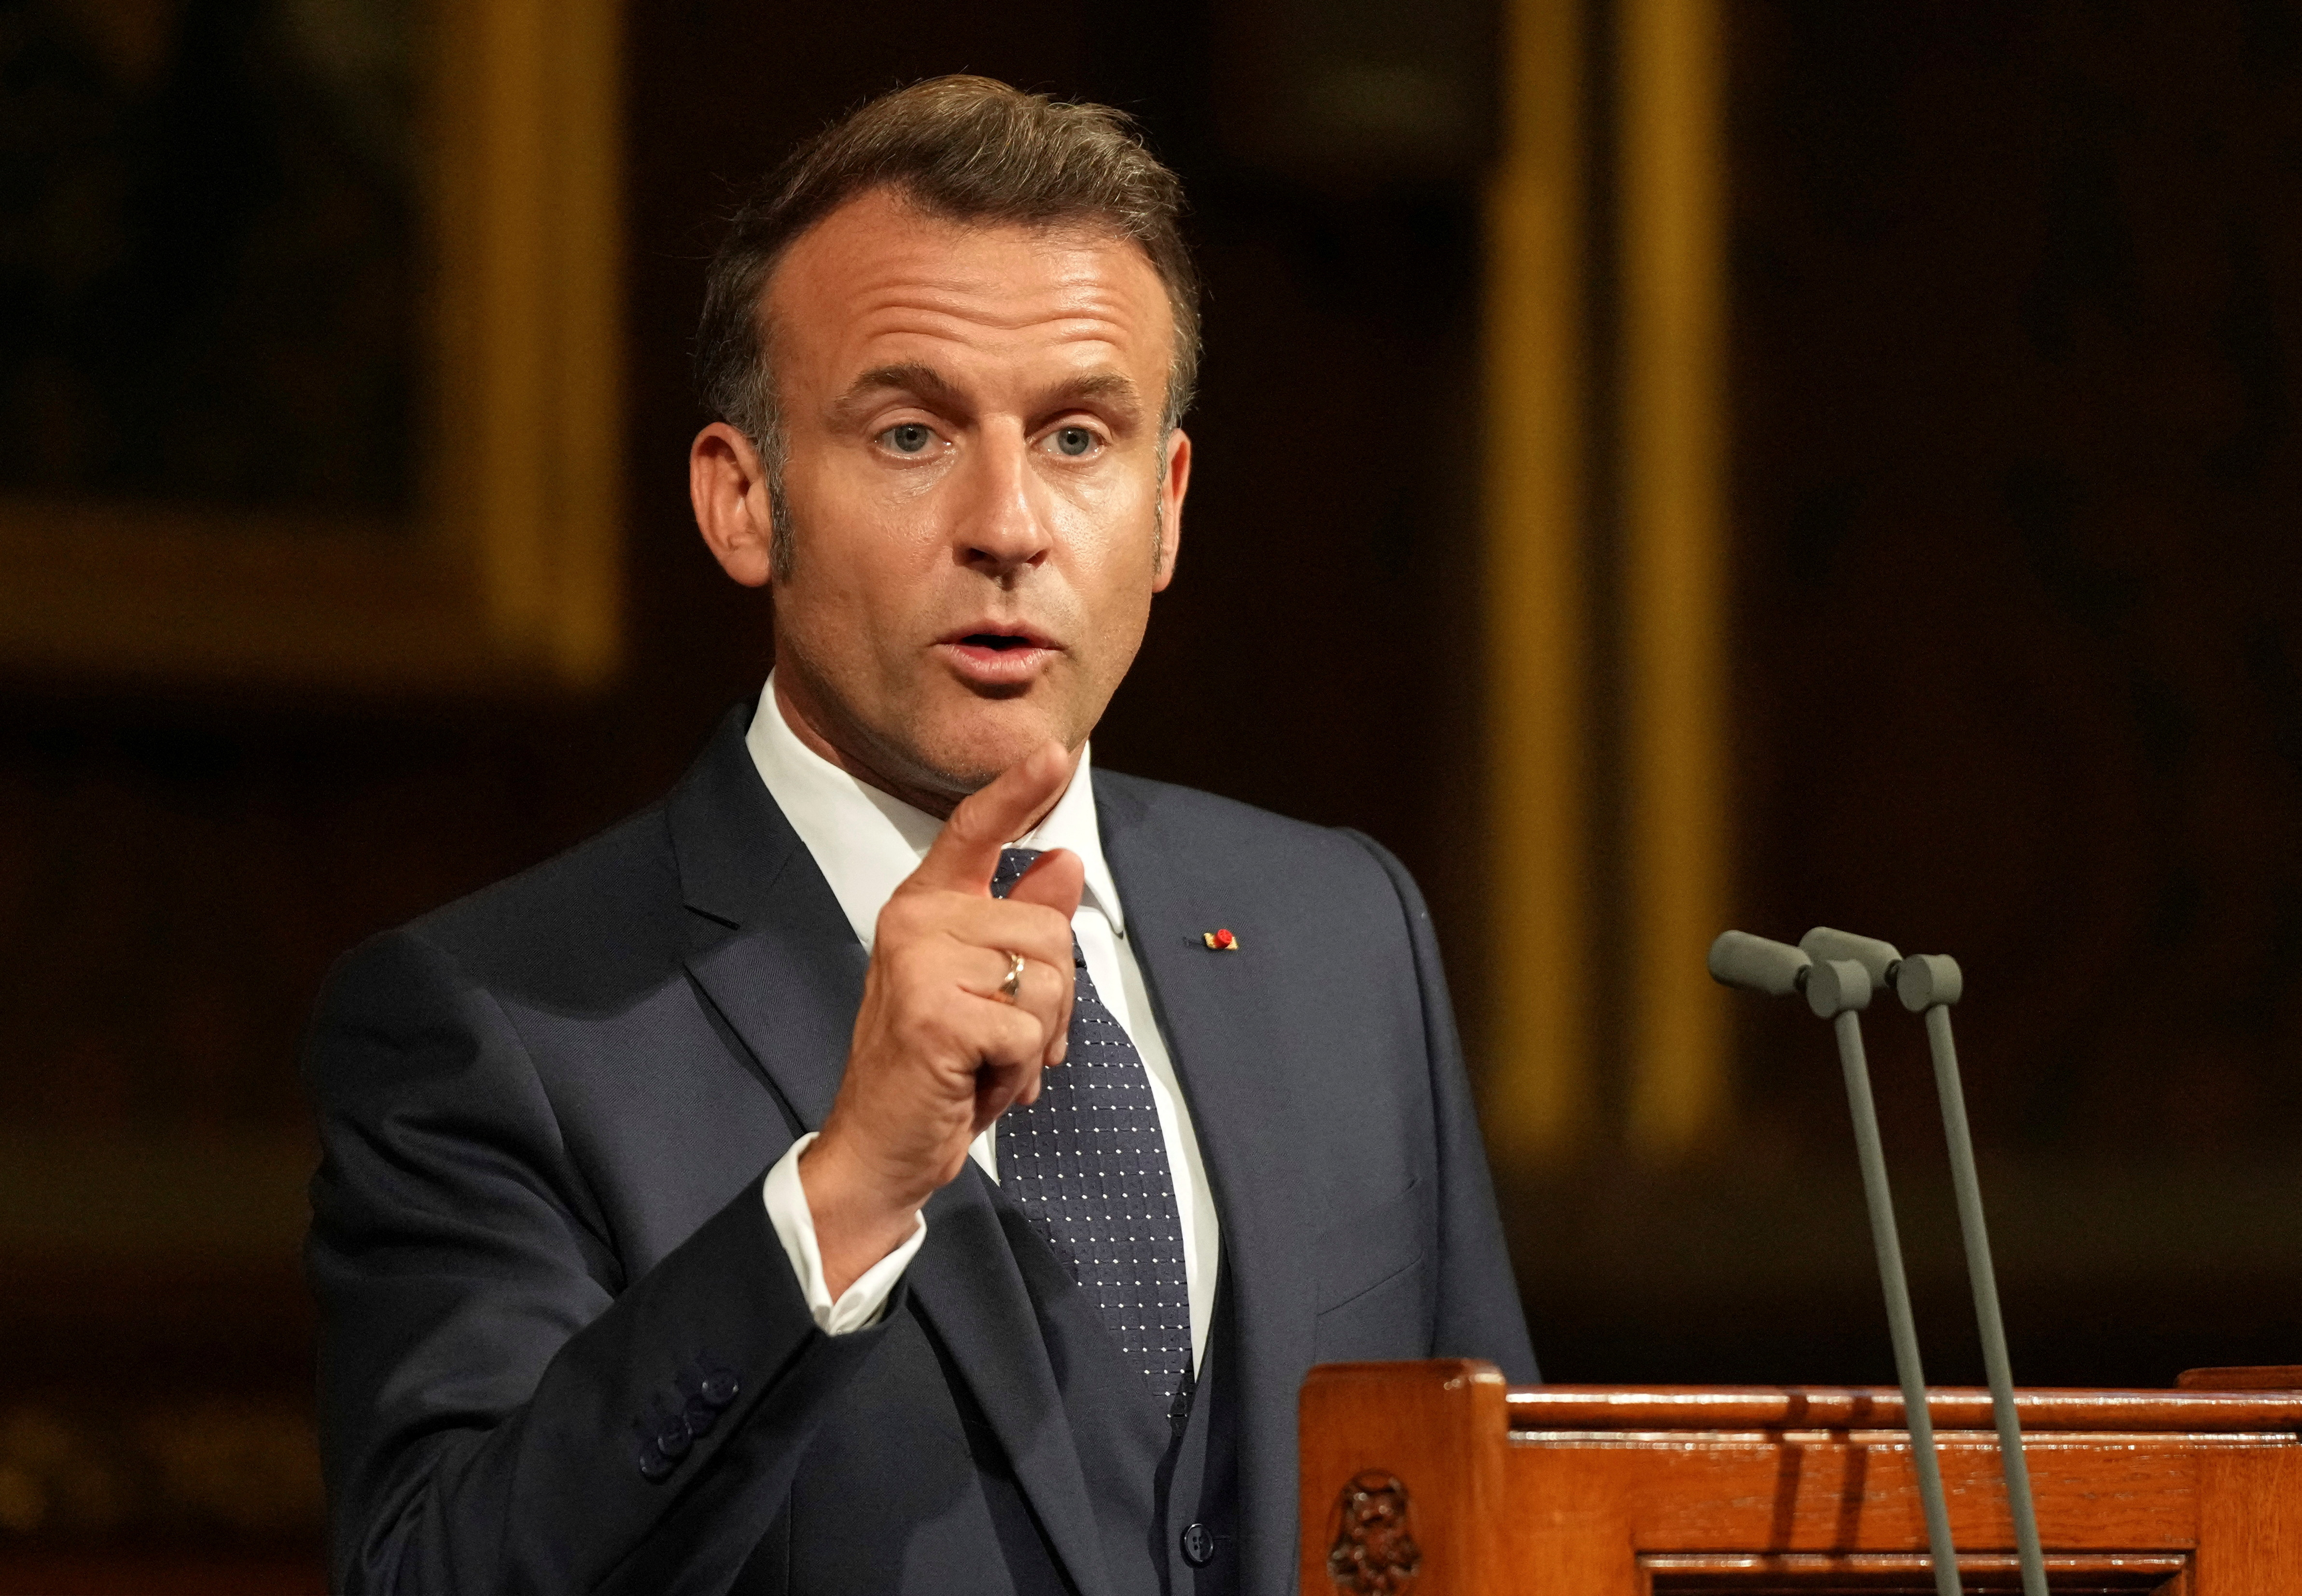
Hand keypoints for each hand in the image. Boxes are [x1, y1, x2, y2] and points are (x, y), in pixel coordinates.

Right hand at [800, 743, 1085, 1296]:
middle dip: (1049, 1002)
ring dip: (1037, 1041)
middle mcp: (914, 922)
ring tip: (987, 1063)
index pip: (974, 832)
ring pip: (1047, 979)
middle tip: (1002, 1043)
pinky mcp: (934, 1016)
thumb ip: (1020, 925)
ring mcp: (920, 966)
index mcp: (923, 908)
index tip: (1055, 751)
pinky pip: (1028, 1032)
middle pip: (1048, 930)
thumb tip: (1064, 860)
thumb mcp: (986, 990)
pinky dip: (1019, 1073)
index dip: (1018, 789)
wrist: (879, 1149)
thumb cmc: (935, 1072)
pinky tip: (977, 1085)